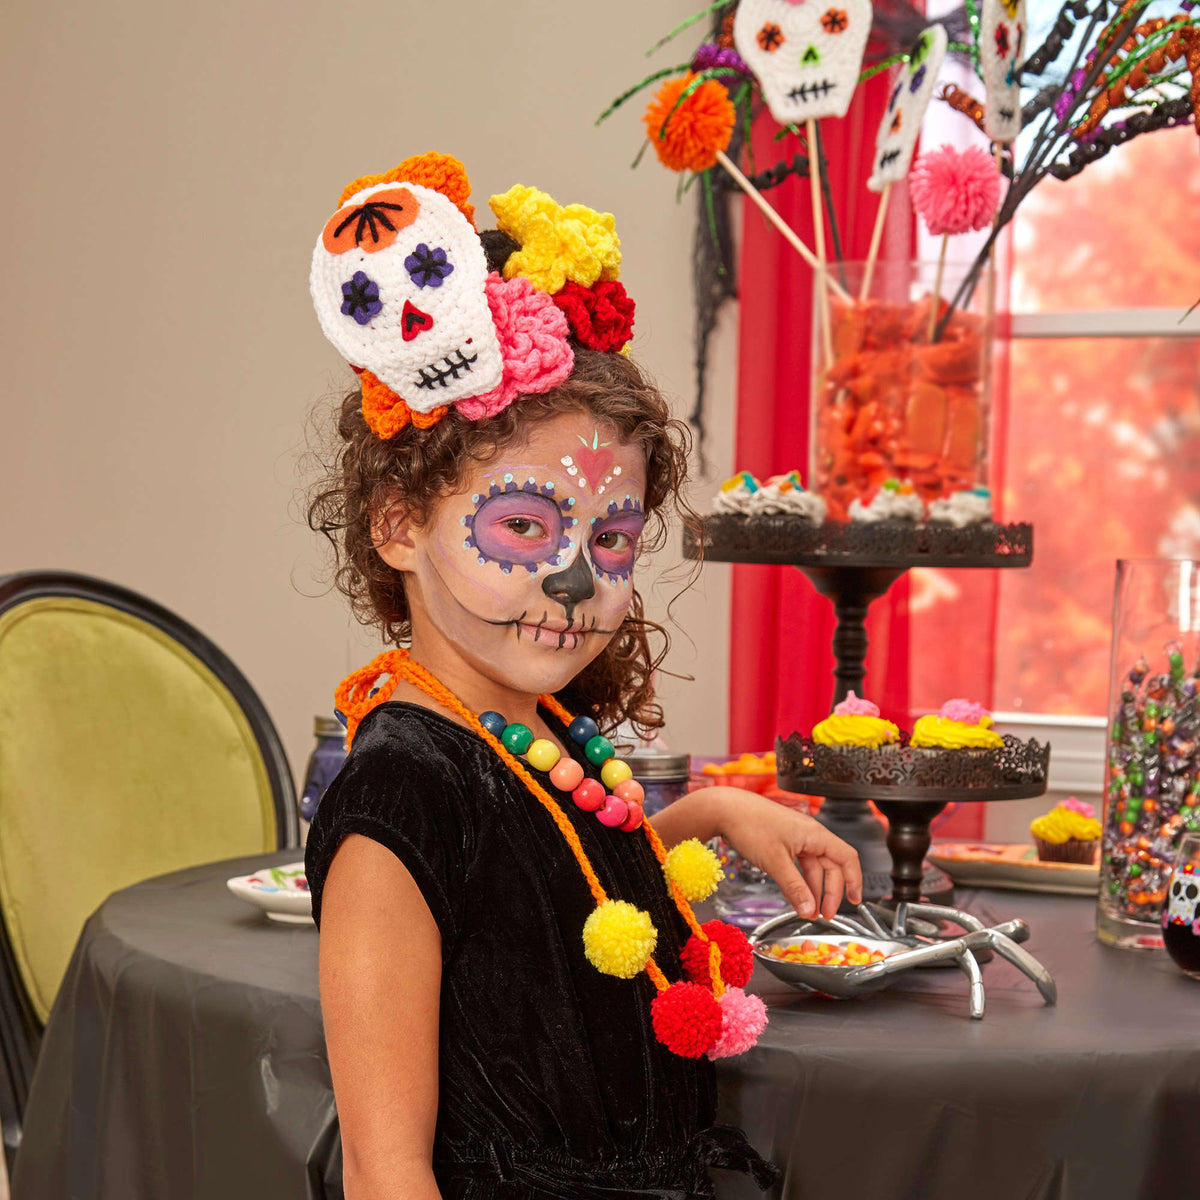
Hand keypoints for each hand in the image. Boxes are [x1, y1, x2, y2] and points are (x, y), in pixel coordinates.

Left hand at [702, 788, 862, 918]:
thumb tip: (809, 911)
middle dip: (829, 892)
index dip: (854, 881)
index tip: (854, 902)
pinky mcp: (782, 841)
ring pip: (812, 868)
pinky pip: (797, 865)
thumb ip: (795, 888)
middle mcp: (809, 835)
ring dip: (812, 890)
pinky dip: (798, 881)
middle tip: (823, 915)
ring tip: (808, 911)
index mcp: (815, 834)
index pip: (847, 858)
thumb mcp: (775, 862)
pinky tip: (794, 896)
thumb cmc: (749, 825)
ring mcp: (795, 838)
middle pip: (830, 866)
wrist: (723, 808)